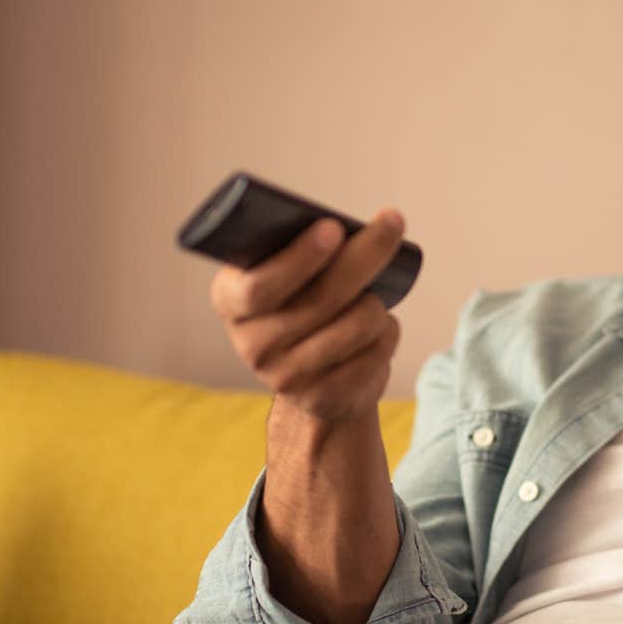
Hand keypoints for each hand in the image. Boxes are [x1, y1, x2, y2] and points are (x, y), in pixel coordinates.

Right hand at [210, 210, 406, 422]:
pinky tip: (382, 327)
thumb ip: (300, 253)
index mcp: (230, 300)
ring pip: (357, 324)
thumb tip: (349, 229)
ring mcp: (286, 376)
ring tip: (378, 295)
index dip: (299, 257)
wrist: (311, 378)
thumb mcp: (286, 279)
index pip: (259, 285)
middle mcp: (252, 343)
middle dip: (364, 256)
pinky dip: (388, 332)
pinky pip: (375, 355)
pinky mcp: (323, 398)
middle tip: (392, 224)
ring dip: (377, 303)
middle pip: (322, 297)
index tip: (335, 228)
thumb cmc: (302, 306)